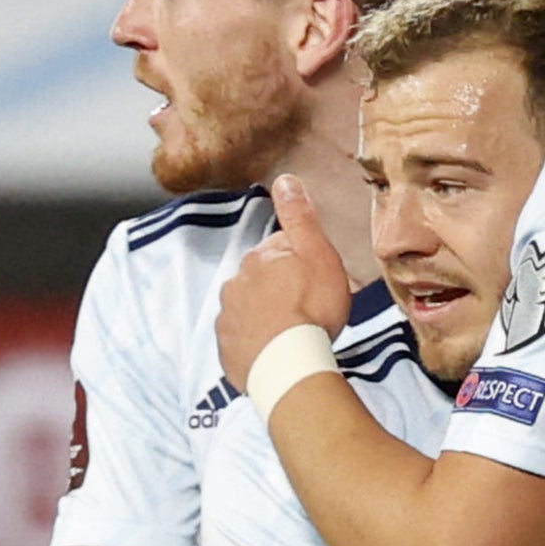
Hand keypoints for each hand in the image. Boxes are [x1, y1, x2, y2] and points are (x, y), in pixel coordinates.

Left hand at [216, 175, 351, 389]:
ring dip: (267, 315)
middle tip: (308, 309)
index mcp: (260, 258)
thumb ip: (300, 217)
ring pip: (249, 308)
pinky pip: (243, 340)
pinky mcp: (227, 350)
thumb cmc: (312, 310)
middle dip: (280, 288)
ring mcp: (228, 318)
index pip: (280, 250)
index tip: (316, 280)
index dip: (301, 262)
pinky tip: (277, 351)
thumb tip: (285, 179)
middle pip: (261, 279)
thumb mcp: (318, 254)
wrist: (290, 366)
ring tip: (294, 333)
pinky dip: (257, 342)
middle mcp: (236, 284)